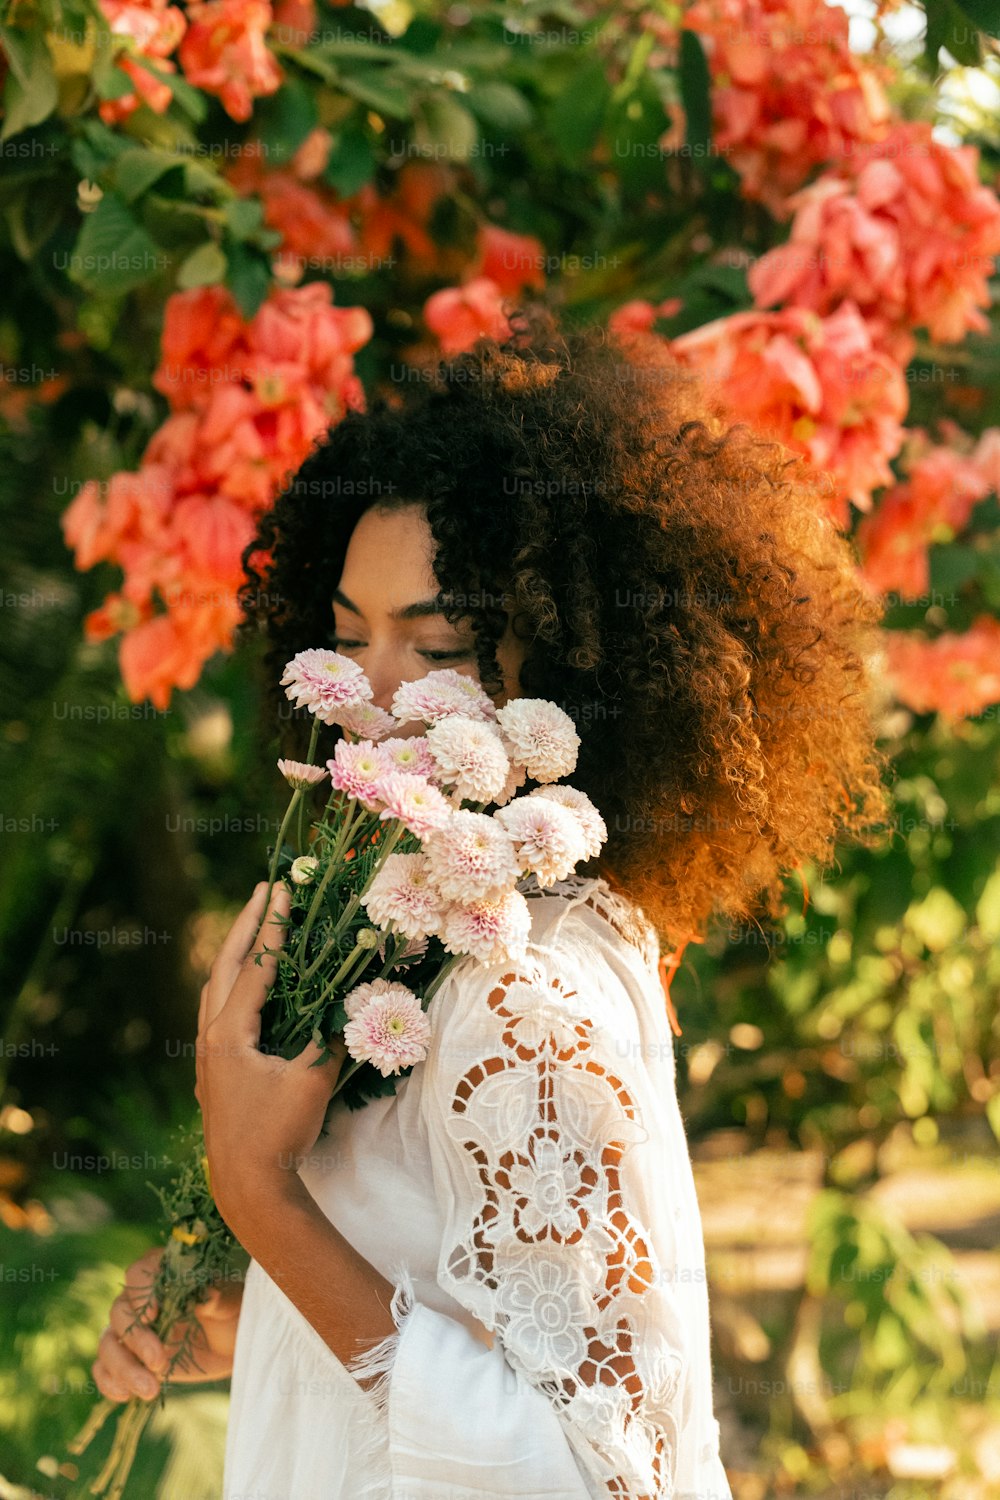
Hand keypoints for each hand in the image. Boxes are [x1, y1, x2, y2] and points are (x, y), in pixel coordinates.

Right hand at [93, 1248, 243, 1401]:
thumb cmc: (232, 1314)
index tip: (153, 1315)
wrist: (230, 1344)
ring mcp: (131, 1329)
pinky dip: (109, 1382)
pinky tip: (126, 1396)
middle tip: (159, 1362)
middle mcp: (140, 1299)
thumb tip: (209, 1295)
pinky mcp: (128, 1356)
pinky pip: (104, 1368)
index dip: (140, 1293)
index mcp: (163, 1274)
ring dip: (123, 1369)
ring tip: (150, 1390)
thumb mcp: (230, 1305)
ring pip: (107, 1343)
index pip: (138, 1273)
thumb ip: (218, 1299)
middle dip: (136, 1341)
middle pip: (119, 1313)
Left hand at [195, 880, 347, 1236]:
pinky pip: (218, 1012)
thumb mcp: (312, 1081)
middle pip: (223, 967)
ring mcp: (207, 1055)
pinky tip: (249, 987)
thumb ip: (332, 1037)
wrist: (246, 1186)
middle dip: (245, 926)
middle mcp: (210, 1037)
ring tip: (255, 927)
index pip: (253, 968)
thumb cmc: (278, 1133)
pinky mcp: (214, 1071)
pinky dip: (233, 985)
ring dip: (236, 954)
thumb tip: (356, 1003)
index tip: (283, 894)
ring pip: (215, 989)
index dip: (272, 930)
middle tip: (263, 891)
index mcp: (228, 1033)